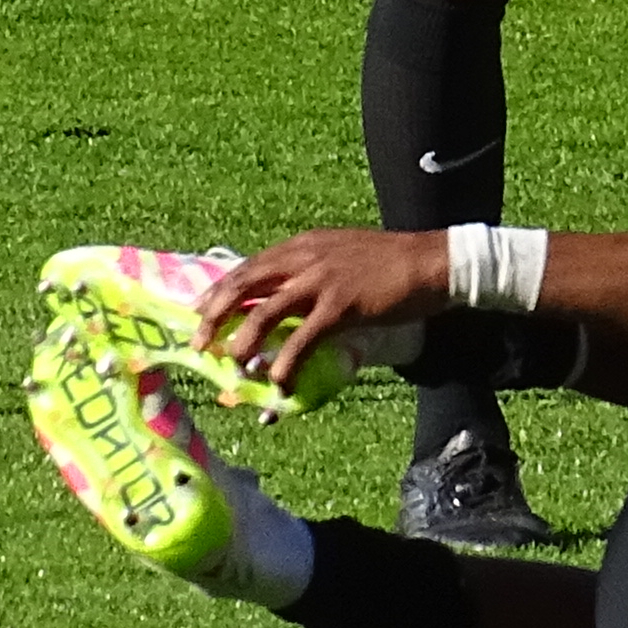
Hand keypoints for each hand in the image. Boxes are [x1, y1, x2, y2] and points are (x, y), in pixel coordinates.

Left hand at [202, 229, 454, 388]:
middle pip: (244, 284)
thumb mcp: (340, 256)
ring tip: (235, 367)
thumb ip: (310, 272)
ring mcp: (321, 281)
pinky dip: (286, 361)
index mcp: (301, 247)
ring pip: (266, 312)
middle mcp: (304, 259)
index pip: (248, 267)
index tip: (196, 313)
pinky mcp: (342, 306)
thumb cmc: (389, 263)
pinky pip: (303, 338)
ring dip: (244, 342)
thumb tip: (285, 298)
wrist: (430, 261)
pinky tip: (279, 381)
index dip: (218, 291)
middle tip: (199, 345)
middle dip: (215, 315)